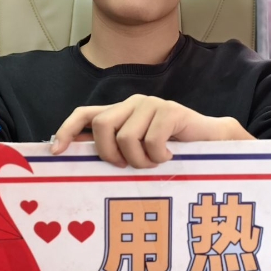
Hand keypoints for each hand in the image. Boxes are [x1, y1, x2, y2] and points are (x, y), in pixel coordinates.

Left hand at [51, 94, 252, 167]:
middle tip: (127, 166)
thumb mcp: (139, 153)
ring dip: (140, 161)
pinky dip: (159, 157)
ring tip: (156, 163)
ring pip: (126, 137)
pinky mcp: (170, 111)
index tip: (56, 152)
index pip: (85, 114)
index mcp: (121, 114)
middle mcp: (132, 104)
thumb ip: (115, 151)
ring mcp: (152, 105)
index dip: (67, 130)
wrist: (214, 144)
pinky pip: (150, 141)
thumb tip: (79, 161)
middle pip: (102, 126)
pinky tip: (170, 157)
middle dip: (110, 153)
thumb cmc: (174, 152)